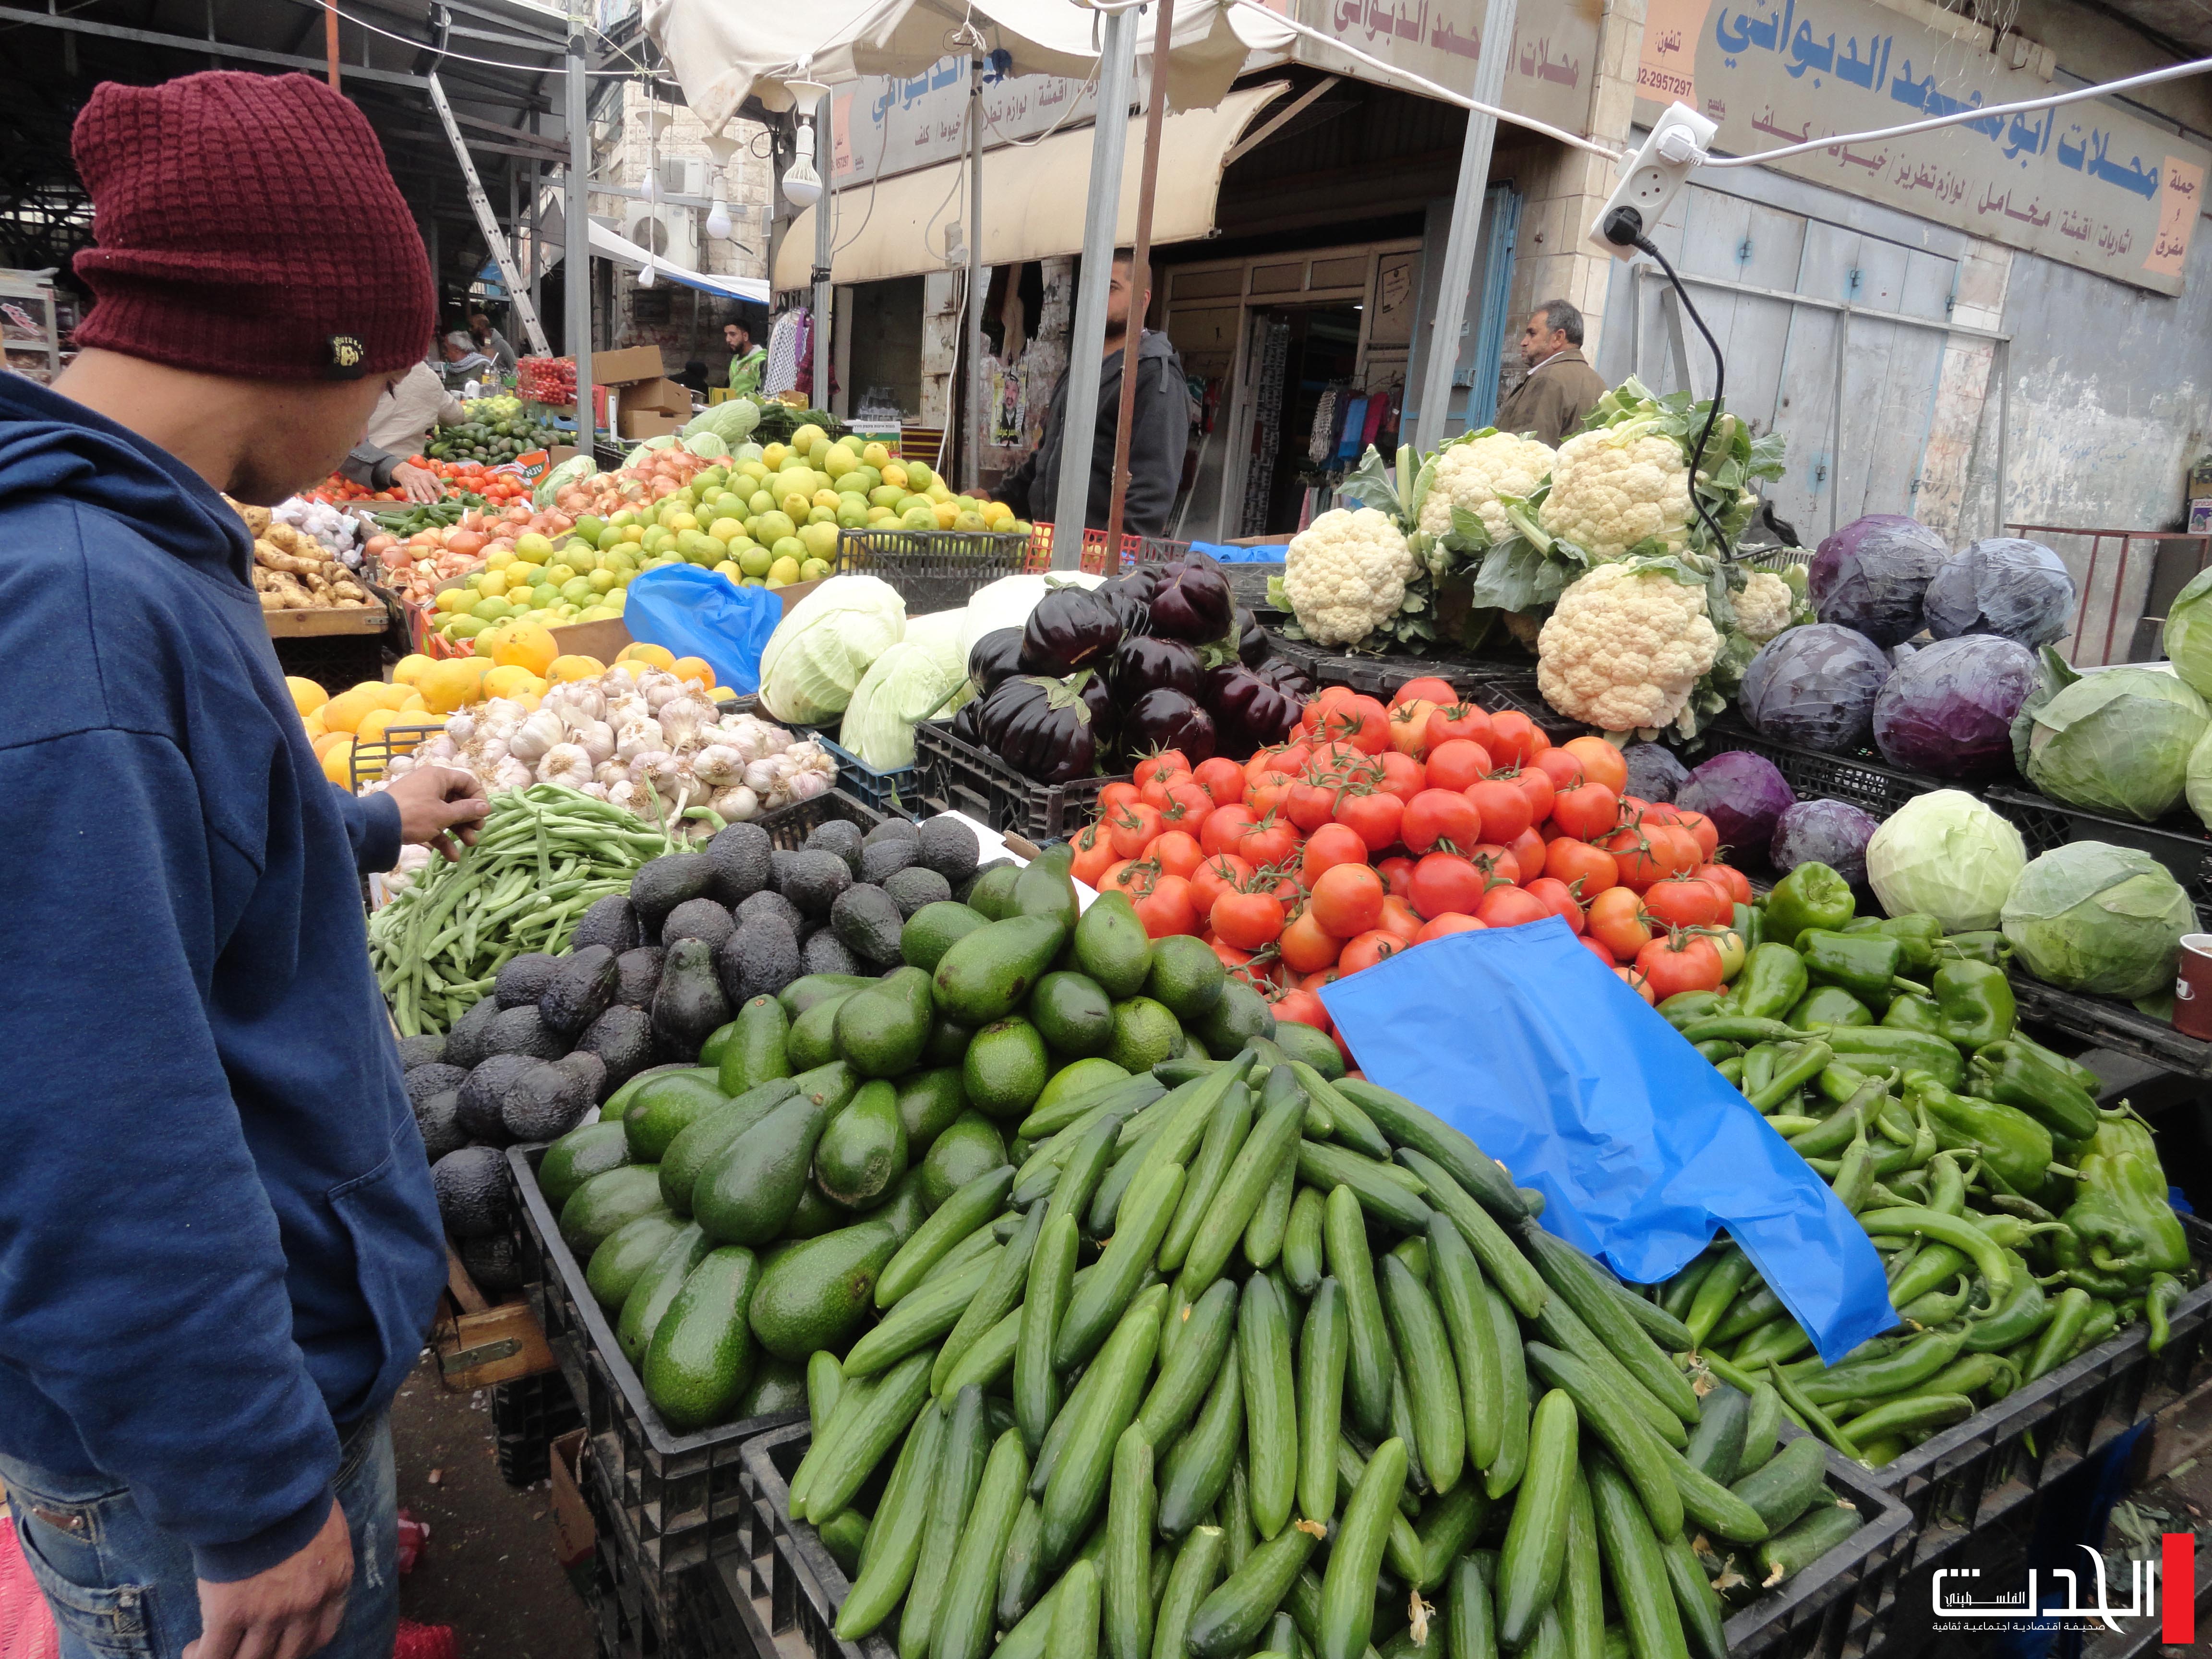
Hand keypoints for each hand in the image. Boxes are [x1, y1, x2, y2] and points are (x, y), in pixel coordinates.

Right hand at [185, 1498, 351, 1658]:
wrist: (262, 1484)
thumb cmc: (291, 1496)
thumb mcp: (323, 1529)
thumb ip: (317, 1561)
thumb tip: (298, 1573)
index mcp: (334, 1582)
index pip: (323, 1633)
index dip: (298, 1646)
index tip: (280, 1644)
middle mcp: (307, 1604)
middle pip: (287, 1655)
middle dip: (264, 1658)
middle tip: (244, 1650)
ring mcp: (271, 1612)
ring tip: (209, 1651)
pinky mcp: (232, 1612)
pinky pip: (215, 1655)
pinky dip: (201, 1657)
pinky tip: (192, 1650)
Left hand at [383, 765, 488, 860]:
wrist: (377, 826)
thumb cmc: (415, 814)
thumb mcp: (444, 814)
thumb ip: (467, 811)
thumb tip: (486, 807)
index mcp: (438, 777)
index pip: (466, 781)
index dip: (478, 797)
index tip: (483, 814)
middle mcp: (429, 785)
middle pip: (457, 800)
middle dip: (469, 819)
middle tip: (477, 831)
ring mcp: (419, 801)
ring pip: (445, 814)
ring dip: (458, 831)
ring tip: (468, 845)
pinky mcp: (411, 816)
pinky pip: (431, 824)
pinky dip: (441, 838)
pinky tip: (451, 856)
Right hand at [389, 463, 442, 503]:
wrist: (405, 470)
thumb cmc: (421, 476)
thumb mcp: (429, 477)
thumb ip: (436, 486)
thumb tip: (445, 496)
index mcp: (430, 476)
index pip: (437, 483)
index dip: (442, 489)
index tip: (446, 495)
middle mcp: (422, 479)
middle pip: (428, 488)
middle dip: (432, 496)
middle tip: (436, 503)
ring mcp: (415, 482)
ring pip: (419, 490)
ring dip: (423, 497)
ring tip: (426, 503)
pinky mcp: (407, 486)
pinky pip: (409, 492)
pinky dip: (411, 497)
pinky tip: (414, 502)